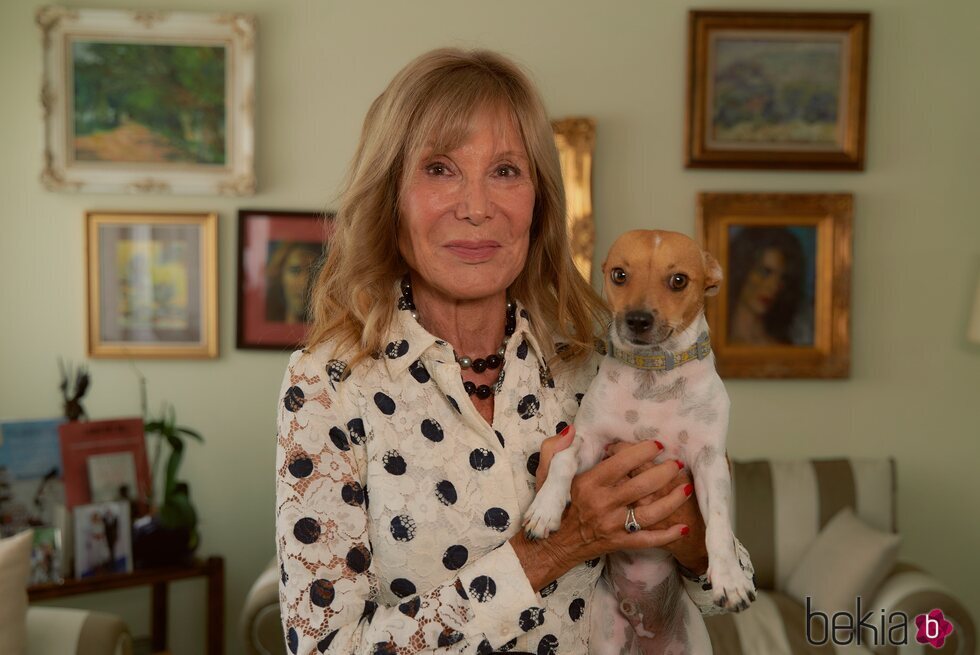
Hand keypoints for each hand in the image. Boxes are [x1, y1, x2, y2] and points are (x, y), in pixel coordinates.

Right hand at [512, 427, 689, 589]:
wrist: (553, 544)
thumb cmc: (555, 505)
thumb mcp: (547, 473)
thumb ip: (556, 448)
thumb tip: (572, 430)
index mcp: (587, 484)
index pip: (621, 463)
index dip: (642, 451)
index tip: (656, 444)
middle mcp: (602, 504)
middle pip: (641, 486)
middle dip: (664, 472)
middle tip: (677, 463)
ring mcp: (613, 526)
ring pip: (650, 513)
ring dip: (672, 500)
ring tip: (687, 487)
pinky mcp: (619, 543)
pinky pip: (648, 540)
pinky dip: (668, 535)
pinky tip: (684, 527)